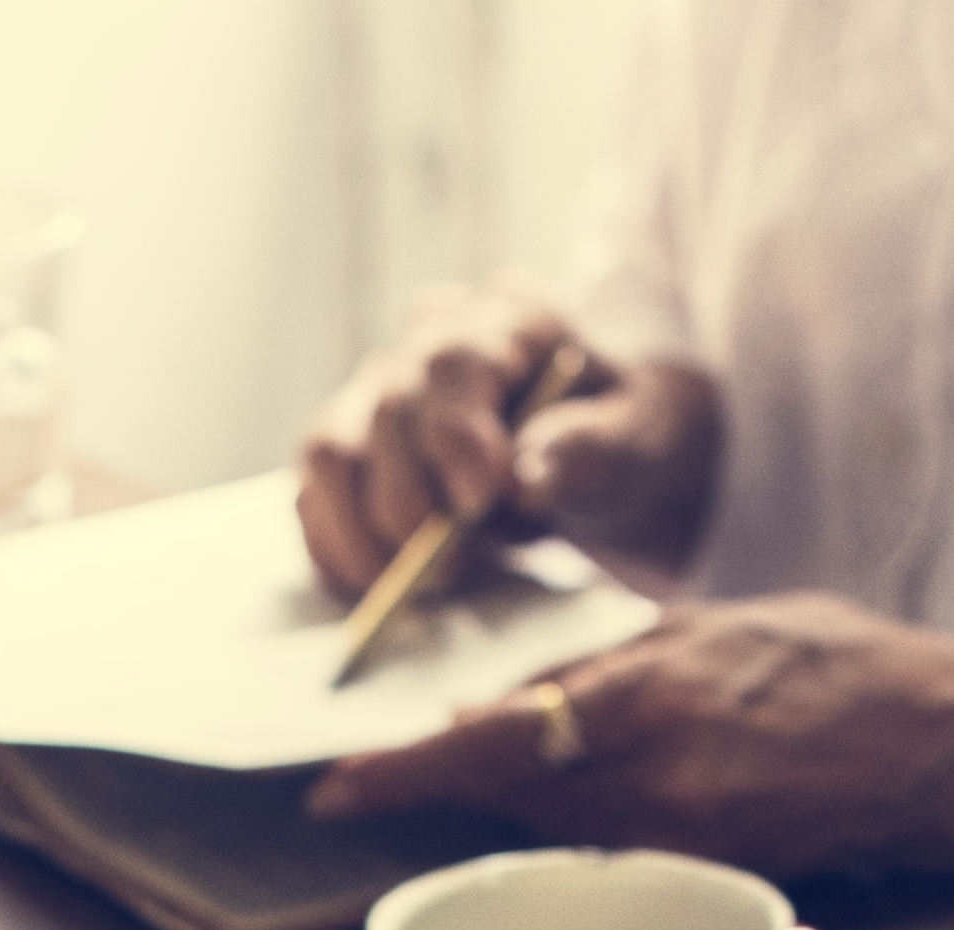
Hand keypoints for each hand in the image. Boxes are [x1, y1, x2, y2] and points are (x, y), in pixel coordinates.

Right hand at [294, 281, 720, 594]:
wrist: (611, 463)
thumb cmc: (629, 443)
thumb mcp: (640, 442)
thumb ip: (591, 450)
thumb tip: (526, 480)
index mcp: (510, 317)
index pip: (454, 362)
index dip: (454, 435)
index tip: (476, 503)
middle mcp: (432, 337)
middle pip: (385, 409)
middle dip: (408, 502)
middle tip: (447, 572)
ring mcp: (383, 391)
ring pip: (329, 450)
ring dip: (356, 531)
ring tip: (406, 588)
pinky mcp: (355, 449)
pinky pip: (314, 495)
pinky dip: (333, 546)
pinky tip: (373, 587)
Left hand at [312, 595, 953, 871]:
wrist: (947, 740)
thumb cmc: (833, 664)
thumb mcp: (708, 626)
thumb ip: (601, 667)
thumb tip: (502, 701)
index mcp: (652, 693)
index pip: (495, 740)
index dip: (406, 772)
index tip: (333, 786)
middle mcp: (662, 777)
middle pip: (510, 798)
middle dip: (452, 785)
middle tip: (395, 772)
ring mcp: (691, 838)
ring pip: (553, 837)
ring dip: (517, 812)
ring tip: (508, 778)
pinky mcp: (715, 877)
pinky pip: (613, 864)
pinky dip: (581, 840)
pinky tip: (589, 811)